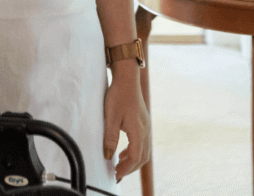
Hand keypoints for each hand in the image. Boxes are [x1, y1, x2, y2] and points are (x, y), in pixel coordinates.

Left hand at [103, 65, 150, 181]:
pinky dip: (134, 151)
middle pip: (142, 157)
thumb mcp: (111, 116)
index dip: (126, 168)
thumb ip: (110, 137)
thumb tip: (108, 155)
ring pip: (144, 150)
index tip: (117, 175)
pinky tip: (124, 151)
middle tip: (118, 173)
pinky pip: (142, 142)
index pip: (135, 157)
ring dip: (133, 160)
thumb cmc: (118, 95)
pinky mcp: (143, 122)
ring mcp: (145, 125)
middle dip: (130, 168)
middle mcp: (145, 129)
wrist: (127, 78)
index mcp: (138, 130)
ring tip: (120, 164)